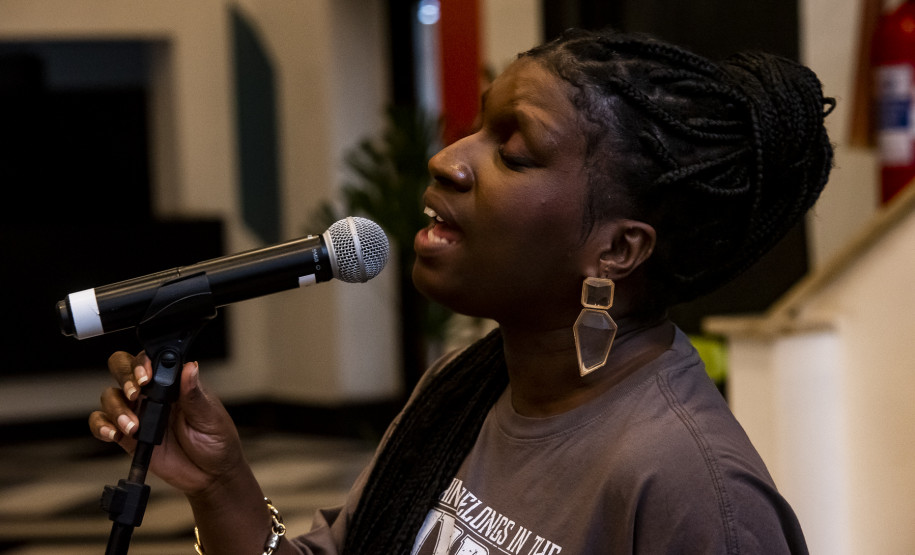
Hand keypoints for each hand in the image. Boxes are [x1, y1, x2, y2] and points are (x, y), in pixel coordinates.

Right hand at [89, 351, 245, 495]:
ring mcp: (138, 414)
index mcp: (174, 384)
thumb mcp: (210, 417)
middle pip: (123, 370)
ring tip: (132, 426)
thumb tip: (190, 367)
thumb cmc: (216, 441)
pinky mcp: (127, 437)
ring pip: (110, 396)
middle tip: (136, 394)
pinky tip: (113, 433)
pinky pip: (103, 424)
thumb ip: (195, 394)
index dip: (143, 362)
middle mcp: (153, 394)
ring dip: (116, 408)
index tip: (146, 376)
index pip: (151, 361)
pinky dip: (101, 426)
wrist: (210, 475)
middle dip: (124, 377)